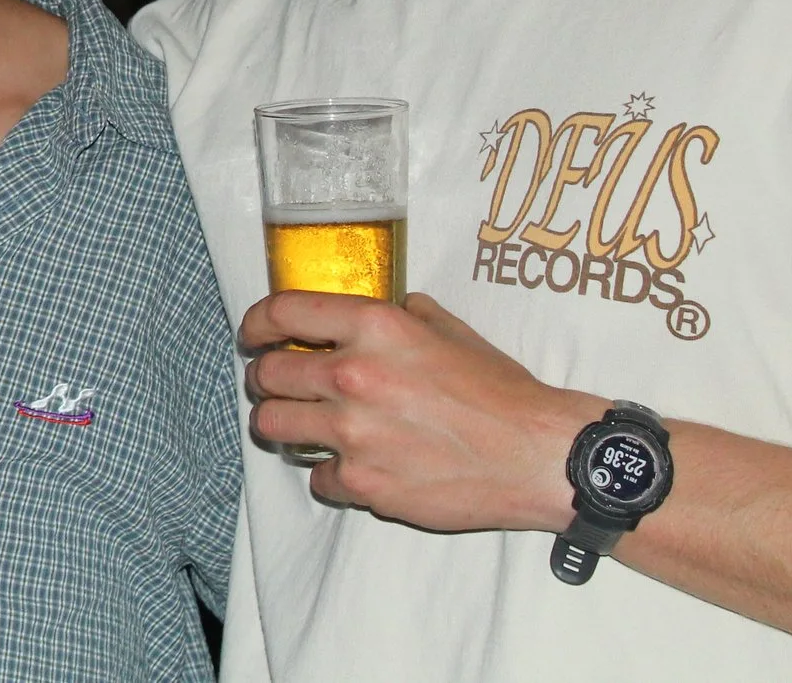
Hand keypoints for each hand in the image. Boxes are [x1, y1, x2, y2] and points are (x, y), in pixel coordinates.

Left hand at [239, 290, 603, 532]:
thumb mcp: (450, 330)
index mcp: (373, 327)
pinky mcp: (363, 483)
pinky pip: (316, 477)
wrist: (538, 455)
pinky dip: (329, 473)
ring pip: (272, 426)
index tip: (254, 335)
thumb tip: (385, 308)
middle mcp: (353, 375)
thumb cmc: (500, 390)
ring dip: (282, 424)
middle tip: (279, 386)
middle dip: (266, 380)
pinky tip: (354, 466)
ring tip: (302, 426)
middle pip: (266, 375)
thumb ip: (406, 314)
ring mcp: (353, 434)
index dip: (257, 324)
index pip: (281, 312)